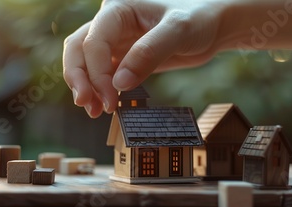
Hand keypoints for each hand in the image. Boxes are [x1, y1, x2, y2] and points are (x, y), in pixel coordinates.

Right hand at [63, 0, 227, 117]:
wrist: (213, 24)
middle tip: (88, 105)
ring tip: (94, 111)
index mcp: (118, 7)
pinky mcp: (124, 56)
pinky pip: (102, 72)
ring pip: (84, 61)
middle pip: (78, 48)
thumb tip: (118, 84)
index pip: (95, 41)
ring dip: (85, 85)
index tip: (111, 99)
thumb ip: (149, 53)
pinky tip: (106, 105)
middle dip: (79, 77)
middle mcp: (111, 21)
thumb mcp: (179, 30)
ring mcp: (116, 39)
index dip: (97, 72)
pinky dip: (100, 89)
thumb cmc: (199, 17)